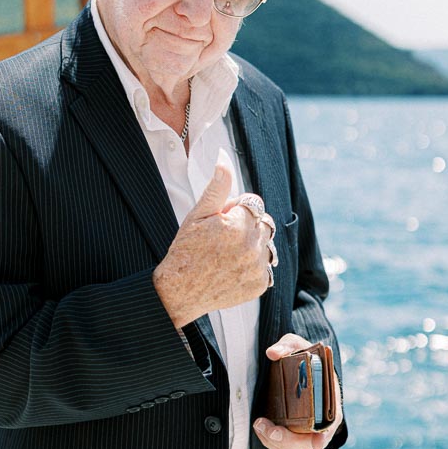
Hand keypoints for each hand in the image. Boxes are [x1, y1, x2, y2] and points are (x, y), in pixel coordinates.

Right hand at [153, 160, 273, 327]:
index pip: (253, 204)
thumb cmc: (186, 250)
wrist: (180, 291)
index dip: (235, 210)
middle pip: (263, 223)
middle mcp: (252, 246)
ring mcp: (257, 267)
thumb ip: (217, 186)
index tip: (220, 222)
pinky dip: (253, 266)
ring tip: (228, 254)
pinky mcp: (259, 285)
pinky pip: (265, 267)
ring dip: (253, 246)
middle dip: (248, 226)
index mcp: (239, 224)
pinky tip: (232, 269)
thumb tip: (224, 157)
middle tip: (223, 238)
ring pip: (266, 245)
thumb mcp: (198, 214)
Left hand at [253, 332, 343, 448]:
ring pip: (293, 447)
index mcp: (328, 401)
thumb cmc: (303, 356)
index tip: (317, 441)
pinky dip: (271, 442)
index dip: (326, 435)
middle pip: (308, 442)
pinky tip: (260, 428)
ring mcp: (305, 429)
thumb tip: (272, 353)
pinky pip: (283, 446)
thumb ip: (287, 345)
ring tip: (259, 424)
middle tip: (271, 429)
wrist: (297, 365)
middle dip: (289, 440)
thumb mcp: (297, 345)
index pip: (331, 423)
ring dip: (275, 442)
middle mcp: (319, 420)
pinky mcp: (291, 432)